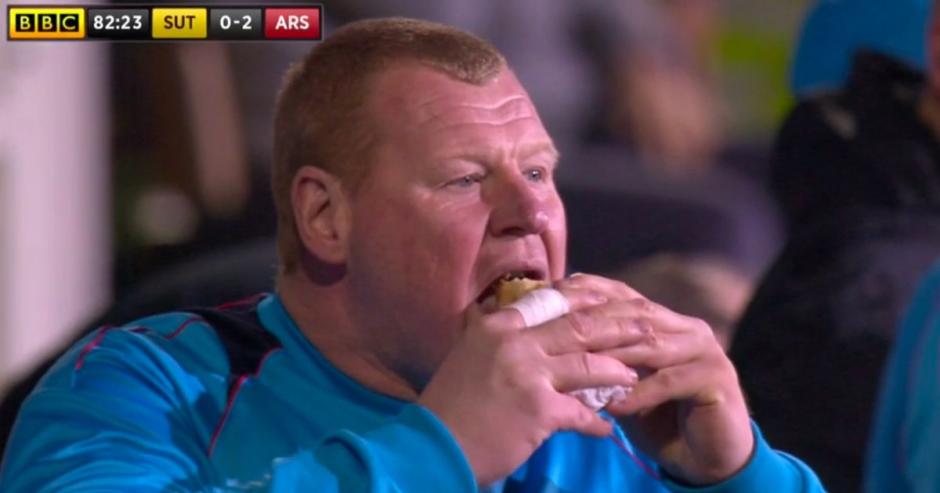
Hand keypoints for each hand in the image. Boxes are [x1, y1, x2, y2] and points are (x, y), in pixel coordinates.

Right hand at [417, 285, 645, 485]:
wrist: (432, 446)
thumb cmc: (450, 405)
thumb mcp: (469, 355)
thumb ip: (494, 335)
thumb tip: (513, 317)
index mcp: (498, 325)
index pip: (554, 303)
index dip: (589, 300)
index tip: (613, 299)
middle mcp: (515, 342)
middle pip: (580, 327)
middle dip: (620, 326)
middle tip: (649, 327)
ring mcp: (528, 374)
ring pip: (589, 365)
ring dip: (618, 372)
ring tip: (636, 376)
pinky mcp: (538, 410)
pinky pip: (582, 414)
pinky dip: (597, 423)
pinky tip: (608, 429)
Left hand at [557, 274, 752, 484]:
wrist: (705, 457)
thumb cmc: (658, 417)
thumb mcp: (621, 383)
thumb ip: (600, 359)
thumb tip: (552, 340)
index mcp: (665, 320)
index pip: (623, 295)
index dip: (588, 293)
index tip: (552, 297)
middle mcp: (687, 327)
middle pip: (636, 315)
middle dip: (595, 322)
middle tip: (558, 332)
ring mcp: (705, 350)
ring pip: (651, 344)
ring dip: (614, 356)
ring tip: (580, 367)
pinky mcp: (717, 377)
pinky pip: (670, 381)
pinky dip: (640, 393)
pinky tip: (615, 404)